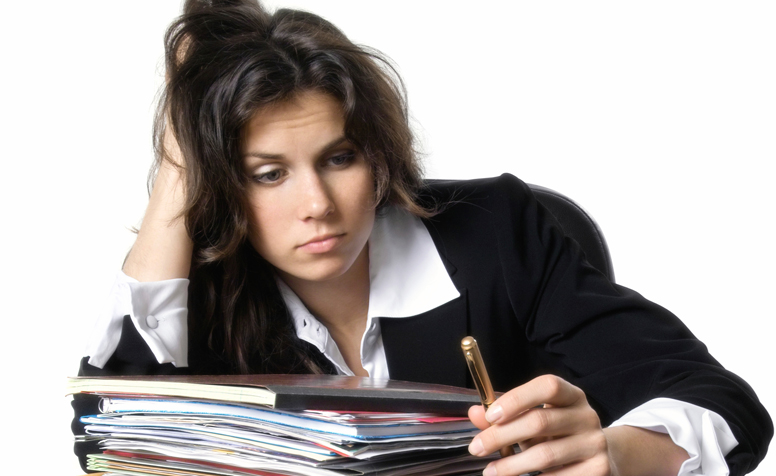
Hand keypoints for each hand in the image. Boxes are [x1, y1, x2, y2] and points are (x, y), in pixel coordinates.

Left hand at [468, 374, 611, 475]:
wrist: (599, 458)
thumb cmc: (557, 435)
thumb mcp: (533, 420)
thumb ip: (504, 416)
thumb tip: (475, 413)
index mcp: (572, 396)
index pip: (548, 386)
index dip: (517, 398)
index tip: (490, 416)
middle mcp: (587, 416)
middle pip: (540, 421)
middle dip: (502, 435)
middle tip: (477, 448)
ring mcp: (595, 444)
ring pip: (545, 454)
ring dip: (511, 465)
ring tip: (490, 471)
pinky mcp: (599, 470)